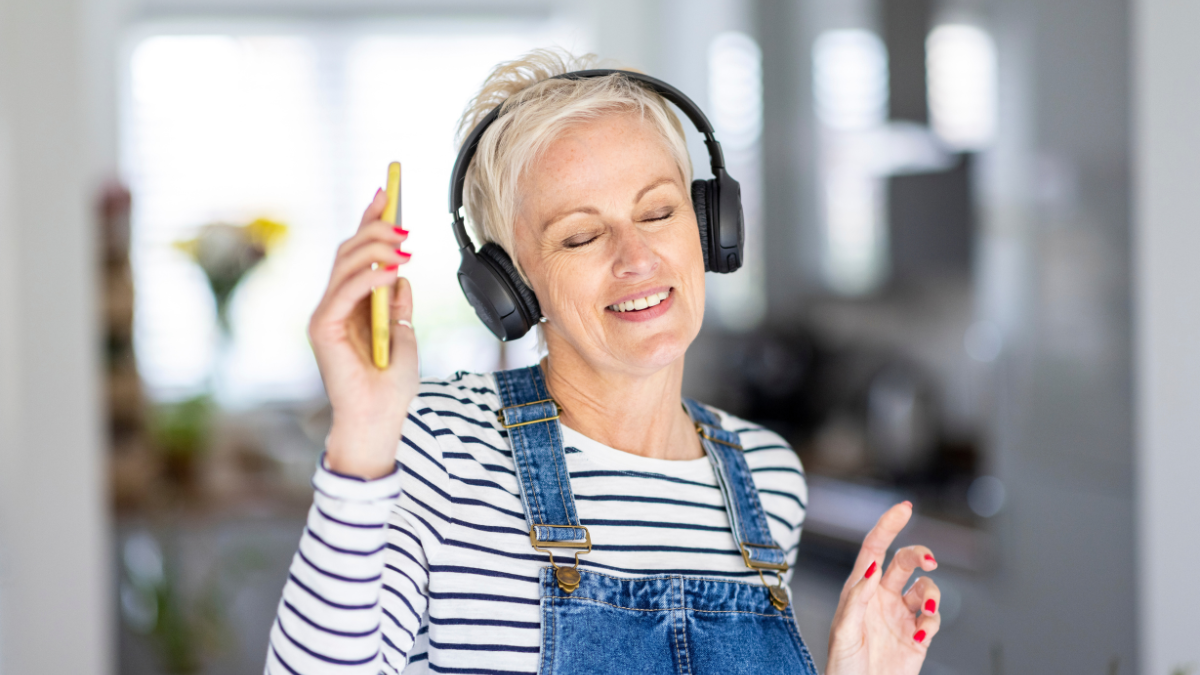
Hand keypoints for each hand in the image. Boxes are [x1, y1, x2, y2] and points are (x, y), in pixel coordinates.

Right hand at [308, 188, 417, 478]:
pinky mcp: (322, 329)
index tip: (384, 192)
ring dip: (376, 248)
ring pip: (345, 265)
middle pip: (347, 251)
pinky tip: (392, 272)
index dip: (367, 220)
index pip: (354, 253)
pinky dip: (370, 278)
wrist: (379, 421)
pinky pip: (345, 292)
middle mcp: (332, 305)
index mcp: (350, 305)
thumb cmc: (390, 388)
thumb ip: (398, 305)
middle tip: (401, 221)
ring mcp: (324, 316)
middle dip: (373, 227)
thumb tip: (400, 275)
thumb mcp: (404, 335)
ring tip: (404, 244)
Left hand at [825, 501, 940, 674]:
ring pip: (926, 589)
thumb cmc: (843, 667)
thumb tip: (871, 568)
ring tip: (926, 614)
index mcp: (859, 590)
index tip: (905, 507)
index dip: (888, 526)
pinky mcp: (917, 635)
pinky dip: (932, 624)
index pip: (874, 549)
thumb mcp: (843, 632)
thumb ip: (857, 599)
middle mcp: (881, 597)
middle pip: (905, 561)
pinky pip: (933, 619)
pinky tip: (920, 638)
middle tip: (929, 561)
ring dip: (932, 596)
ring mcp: (901, 615)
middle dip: (920, 555)